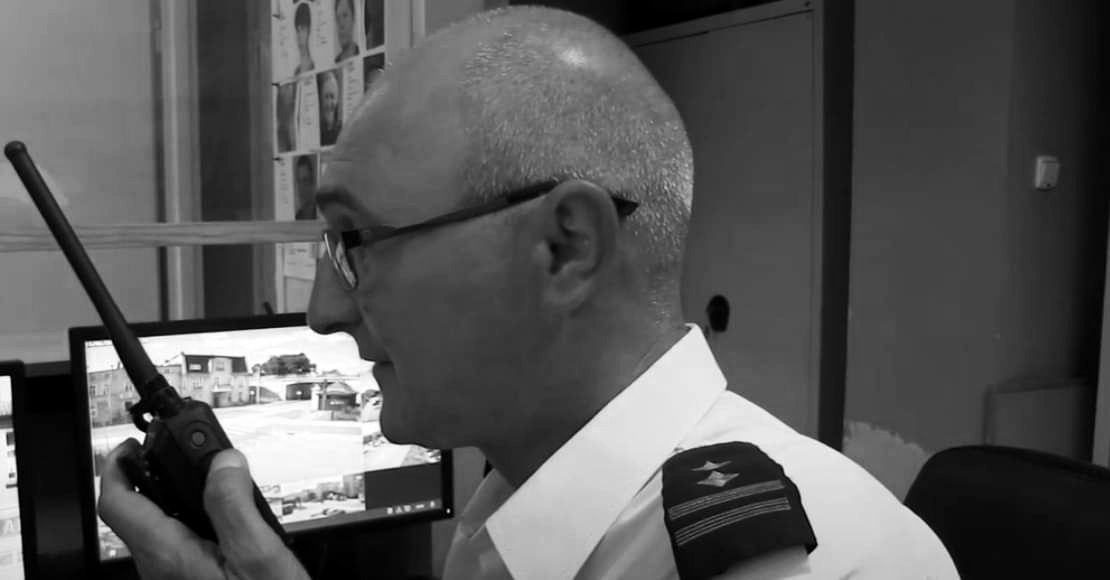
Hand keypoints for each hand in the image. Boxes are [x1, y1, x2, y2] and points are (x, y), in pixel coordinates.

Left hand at [98, 439, 310, 579]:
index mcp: (168, 554)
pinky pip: (181, 546)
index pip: (116, 503)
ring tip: (214, 480)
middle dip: (157, 476)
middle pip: (137, 513)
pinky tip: (229, 522)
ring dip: (181, 499)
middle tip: (182, 453)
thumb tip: (223, 462)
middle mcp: (160, 569)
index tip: (133, 444)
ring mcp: (172, 579)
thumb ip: (235, 503)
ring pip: (160, 529)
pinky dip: (197, 522)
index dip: (116, 466)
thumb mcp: (258, 554)